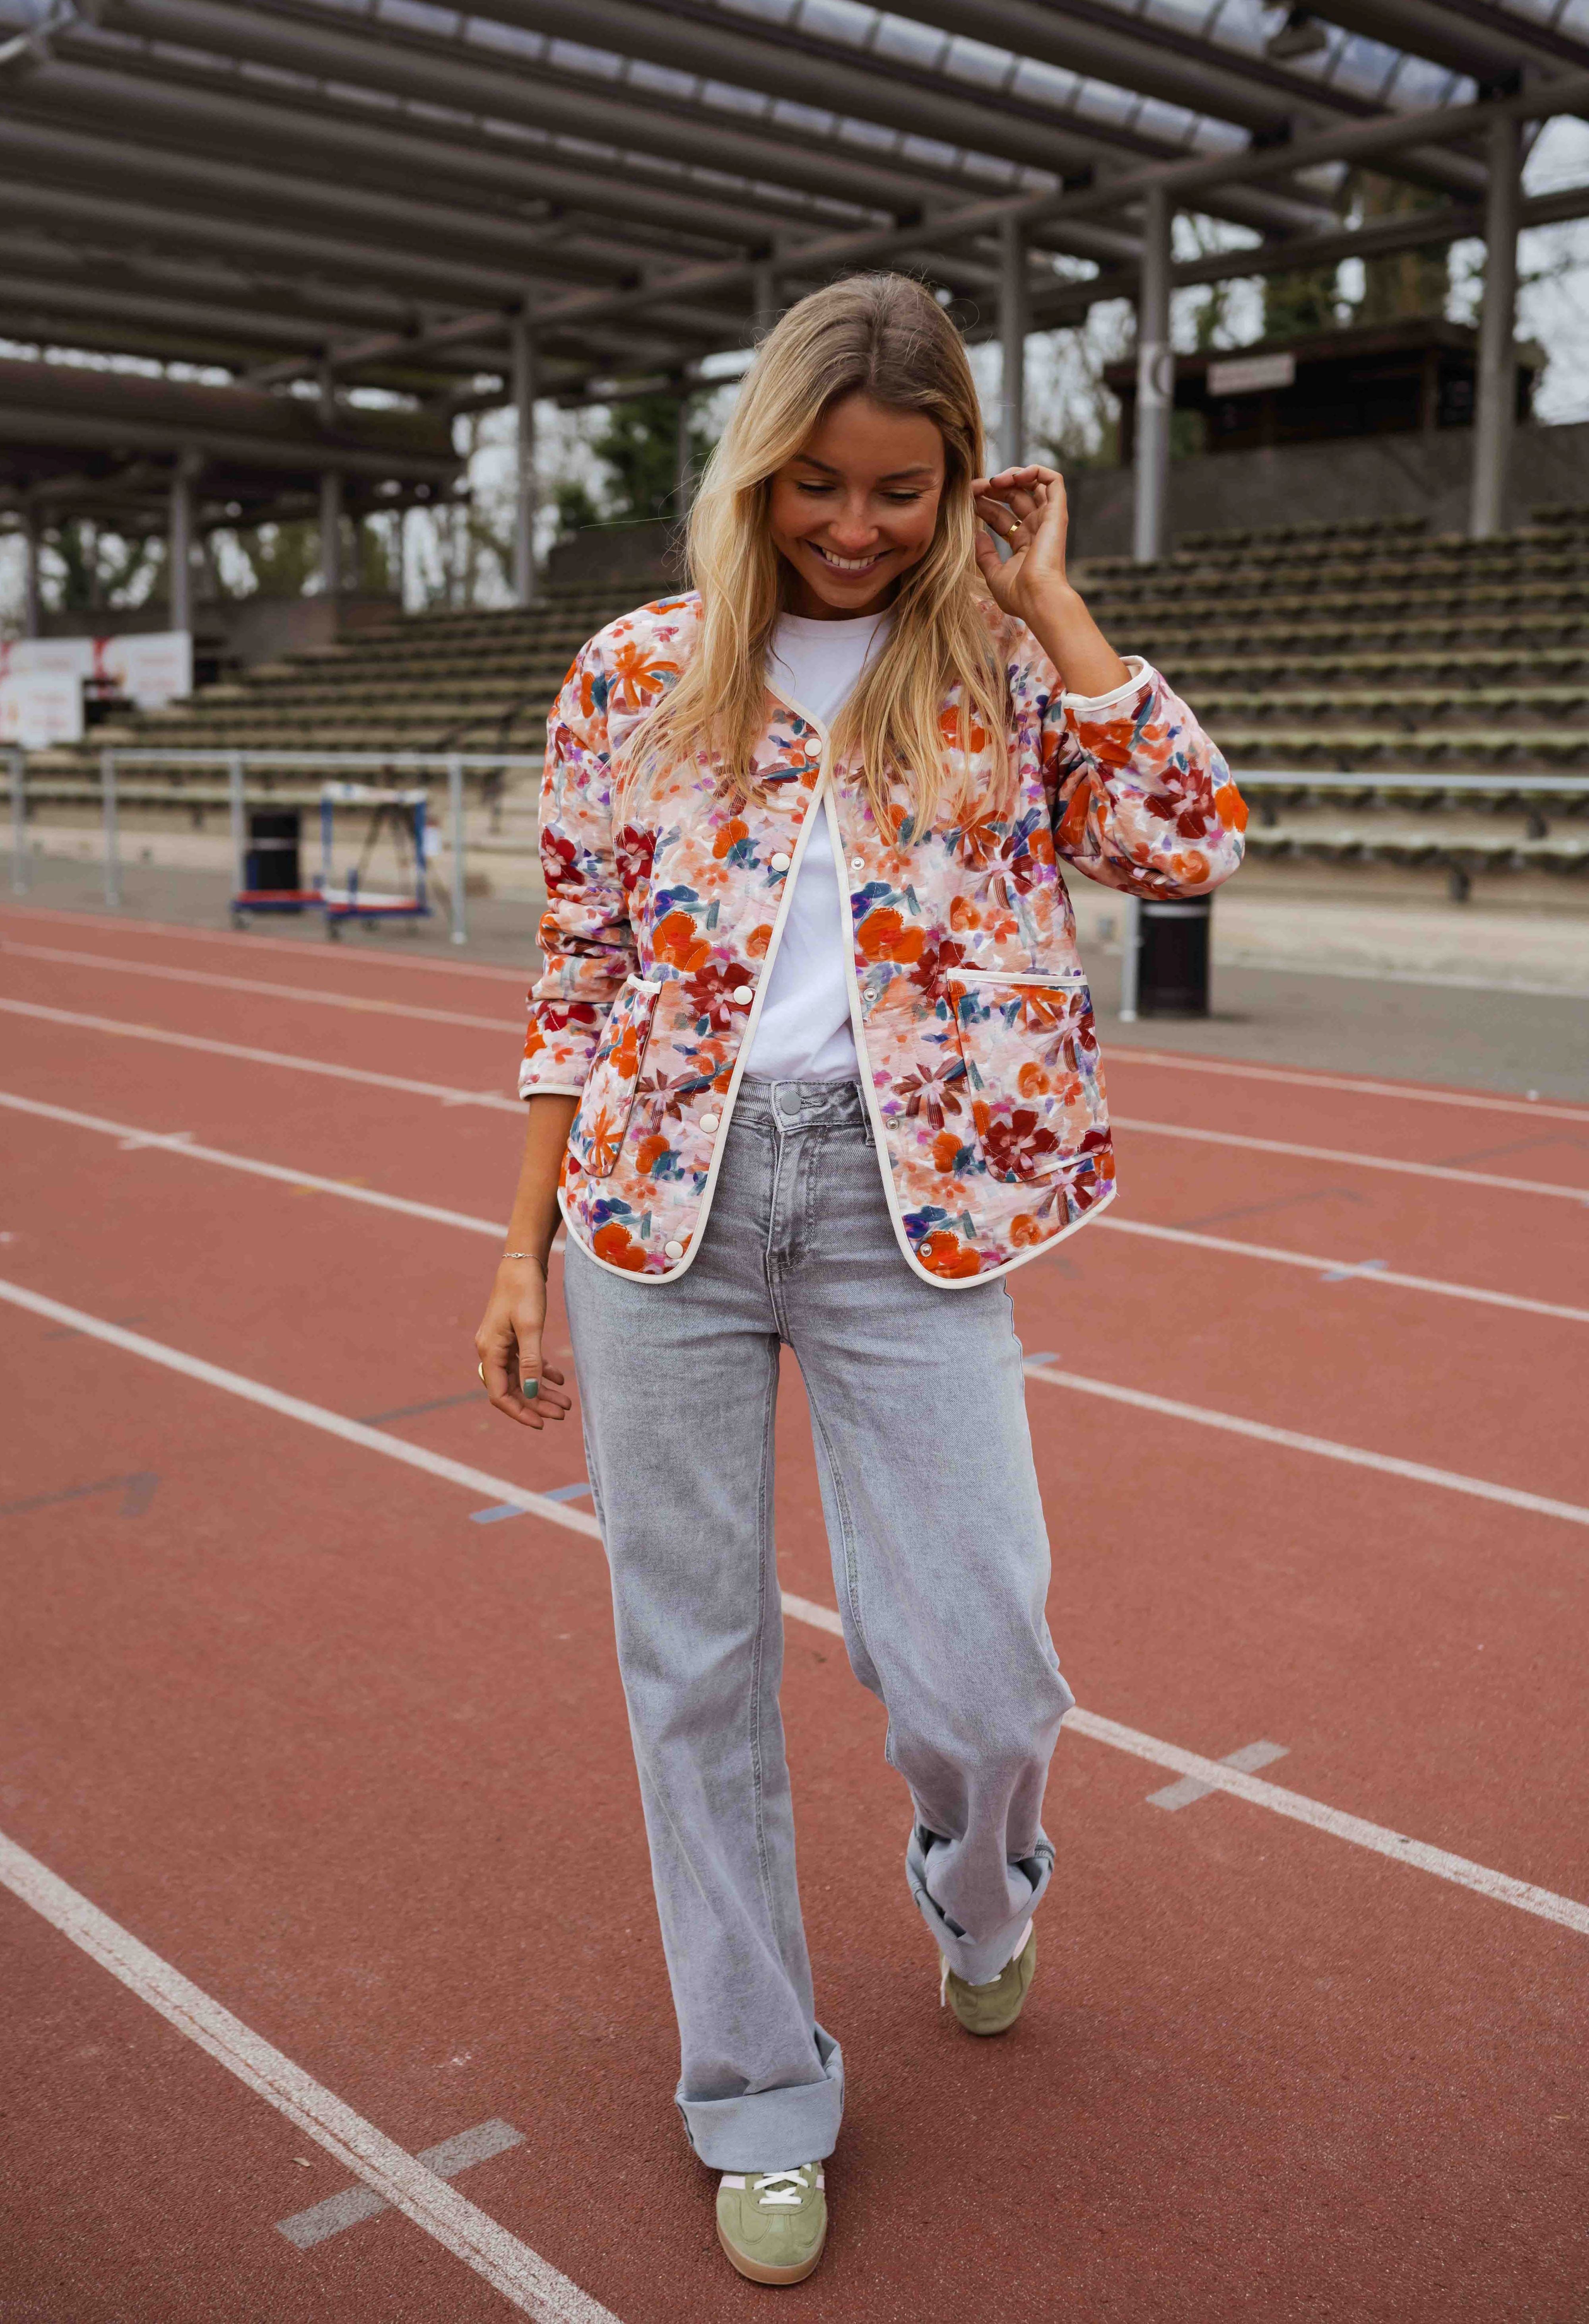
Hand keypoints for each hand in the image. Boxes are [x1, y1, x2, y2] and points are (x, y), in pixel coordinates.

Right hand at [474, 1255, 570, 1430]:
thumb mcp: (531, 1327)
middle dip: (536, 1404)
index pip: (500, 1394)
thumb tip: (532, 1393)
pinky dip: (541, 1372)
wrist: (522, 1262)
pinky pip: (525, 1362)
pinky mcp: (511, 1336)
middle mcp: (490, 1350)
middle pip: (512, 1388)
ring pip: (521, 1377)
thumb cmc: (525, 1291)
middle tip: (562, 1415)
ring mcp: (501, 1344)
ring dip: (542, 1392)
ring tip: (566, 1404)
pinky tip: (560, 1380)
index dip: (520, 1412)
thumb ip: (532, 1361)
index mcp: (489, 1351)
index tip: (542, 1424)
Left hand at [972, 462, 1129, 697]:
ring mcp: (1048, 519)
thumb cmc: (1019, 595)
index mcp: (1024, 544)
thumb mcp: (994, 574)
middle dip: (993, 488)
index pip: (1002, 516)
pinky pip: (1053, 480)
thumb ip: (985, 555)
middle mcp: (1037, 529)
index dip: (984, 505)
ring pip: (1034, 484)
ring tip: (993, 480)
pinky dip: (1034, 471)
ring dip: (1012, 476)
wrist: (1039, 599)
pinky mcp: (1057, 512)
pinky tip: (1014, 476)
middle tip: (974, 487)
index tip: (967, 500)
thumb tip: (977, 535)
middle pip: (1015, 497)